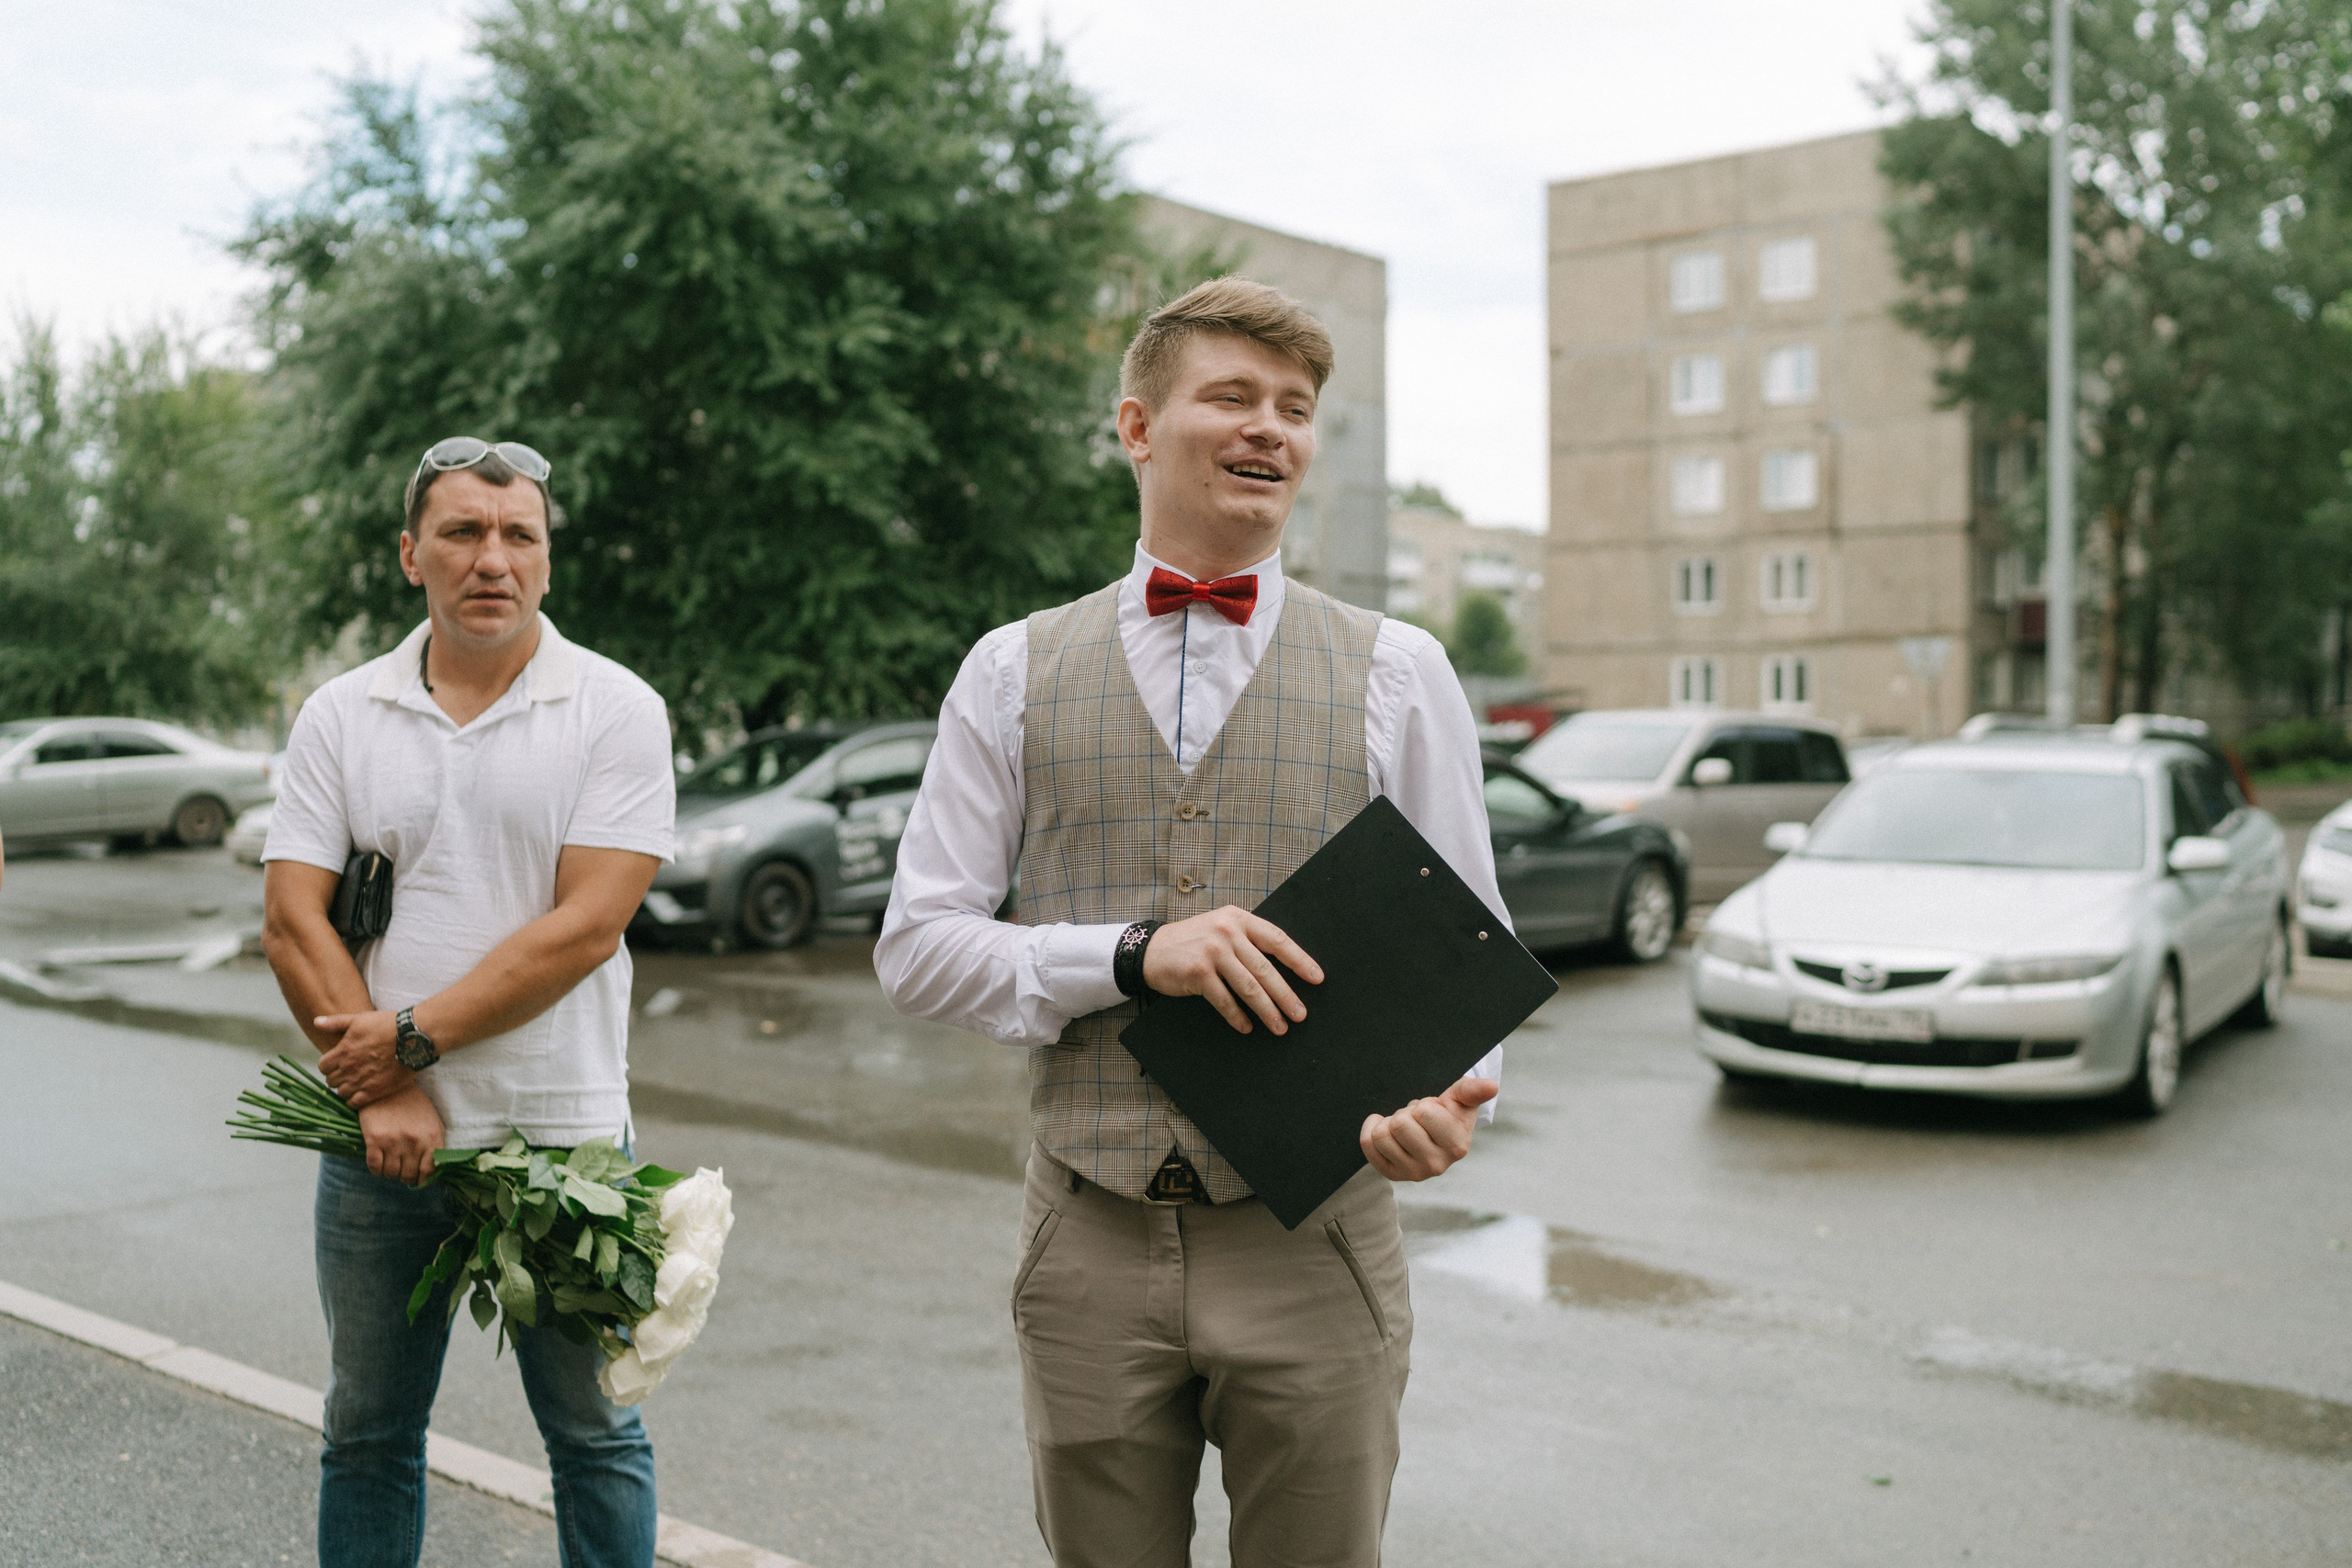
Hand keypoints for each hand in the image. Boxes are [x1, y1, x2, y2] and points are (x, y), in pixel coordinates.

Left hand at [316, 1009, 410, 1108]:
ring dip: (346, 1088)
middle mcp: (349, 1068)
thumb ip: (336, 1023)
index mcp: (343, 1051)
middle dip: (337, 1076)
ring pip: (341, 1093)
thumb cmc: (388, 1025)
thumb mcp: (360, 1019)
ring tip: (356, 1082)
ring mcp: (362, 1081)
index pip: (323, 1067)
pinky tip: (362, 1093)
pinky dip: (354, 1100)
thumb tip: (316, 1022)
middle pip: (331, 1081)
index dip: (329, 1065)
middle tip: (348, 1072)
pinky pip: (355, 1103)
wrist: (414, 1037)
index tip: (338, 1063)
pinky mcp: (375, 1091)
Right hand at [359, 1084, 444, 1185]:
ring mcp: (393, 1142)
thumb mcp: (433, 1122)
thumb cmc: (413, 1105)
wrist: (388, 1087)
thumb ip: (436, 1145)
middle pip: (408, 1176)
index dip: (423, 1181)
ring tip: (391, 1162)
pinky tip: (378, 1161)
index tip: (418, 1181)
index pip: (429, 1172)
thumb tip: (434, 1170)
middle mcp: (414, 1142)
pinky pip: (375, 1168)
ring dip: (390, 1172)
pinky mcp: (374, 1140)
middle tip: (402, 1169)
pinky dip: (376, 1169)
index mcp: (431, 1138)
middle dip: (405, 1177)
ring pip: (391, 1174)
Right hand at [1141, 905, 1324, 1034]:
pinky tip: (1247, 1027)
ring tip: (1280, 1027)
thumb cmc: (1194, 941)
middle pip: (1266, 969)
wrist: (1151, 949)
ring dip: (1267, 1011)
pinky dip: (1238, 1016)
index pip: (1277, 940)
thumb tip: (1283, 968)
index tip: (1317, 978)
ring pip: (1249, 987)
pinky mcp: (1198, 973)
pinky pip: (1225, 1000)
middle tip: (1300, 1014)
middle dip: (1286, 995)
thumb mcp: (1221, 928)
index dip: (1300, 960)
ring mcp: (1212, 952)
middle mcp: (1227, 932)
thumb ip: (1248, 939)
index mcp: (1239, 919)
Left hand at [1360, 1075, 1498, 1181]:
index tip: (1433, 1111)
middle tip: (1417, 1119)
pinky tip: (1386, 1129)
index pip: (1423, 1113)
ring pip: (1381, 1136)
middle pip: (1400, 1125)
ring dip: (1389, 1123)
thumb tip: (1492, 1086)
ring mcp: (1413, 1173)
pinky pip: (1368, 1145)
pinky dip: (1371, 1130)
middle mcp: (1436, 1166)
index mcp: (1457, 1146)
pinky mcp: (1393, 1174)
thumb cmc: (1449, 1114)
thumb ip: (1473, 1091)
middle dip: (1406, 1113)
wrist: (1435, 1133)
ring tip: (1406, 1126)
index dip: (1424, 1105)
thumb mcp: (1462, 1099)